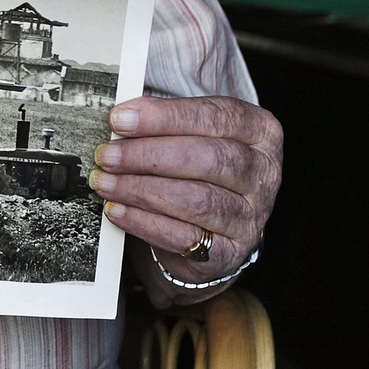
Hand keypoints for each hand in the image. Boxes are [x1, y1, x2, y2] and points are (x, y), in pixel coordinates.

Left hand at [90, 95, 282, 284]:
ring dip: (140, 190)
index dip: (162, 117)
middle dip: (147, 155)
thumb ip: (164, 121)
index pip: (213, 116)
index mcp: (259, 131)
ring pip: (196, 200)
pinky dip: (144, 223)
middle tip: (106, 155)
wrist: (214, 224)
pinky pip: (185, 237)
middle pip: (207, 159)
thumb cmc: (197, 166)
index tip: (119, 119)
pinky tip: (118, 210)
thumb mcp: (192, 134)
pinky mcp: (231, 251)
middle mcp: (263, 173)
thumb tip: (120, 117)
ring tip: (105, 182)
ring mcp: (251, 216)